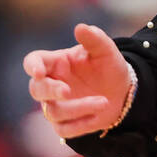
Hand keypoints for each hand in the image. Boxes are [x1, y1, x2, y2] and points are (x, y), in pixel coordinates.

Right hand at [24, 23, 131, 137]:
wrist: (124, 91)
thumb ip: (94, 39)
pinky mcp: (65, 124)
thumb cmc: (109, 67)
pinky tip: (98, 117)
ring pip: (53, 111)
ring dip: (76, 108)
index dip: (32, 66)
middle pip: (36, 89)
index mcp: (56, 63)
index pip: (34, 61)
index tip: (38, 71)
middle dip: (50, 91)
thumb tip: (81, 27)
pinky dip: (80, 124)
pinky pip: (64, 130)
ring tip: (103, 102)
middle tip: (67, 91)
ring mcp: (56, 105)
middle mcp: (52, 84)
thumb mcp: (106, 51)